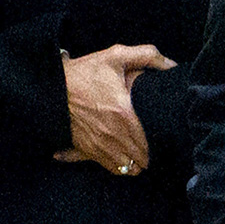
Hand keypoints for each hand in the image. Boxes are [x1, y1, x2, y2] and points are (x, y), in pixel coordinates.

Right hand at [54, 43, 175, 175]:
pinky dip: (111, 166)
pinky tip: (116, 160)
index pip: (146, 144)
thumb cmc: (86, 72)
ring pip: (121, 168)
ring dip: (132, 164)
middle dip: (146, 157)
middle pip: (136, 160)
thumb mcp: (117, 56)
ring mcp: (96, 145)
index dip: (156, 147)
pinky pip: (102, 166)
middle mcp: (111, 135)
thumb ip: (148, 56)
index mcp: (123, 115)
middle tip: (152, 150)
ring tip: (138, 156)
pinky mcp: (84, 148)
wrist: (52, 86)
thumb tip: (172, 64)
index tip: (160, 142)